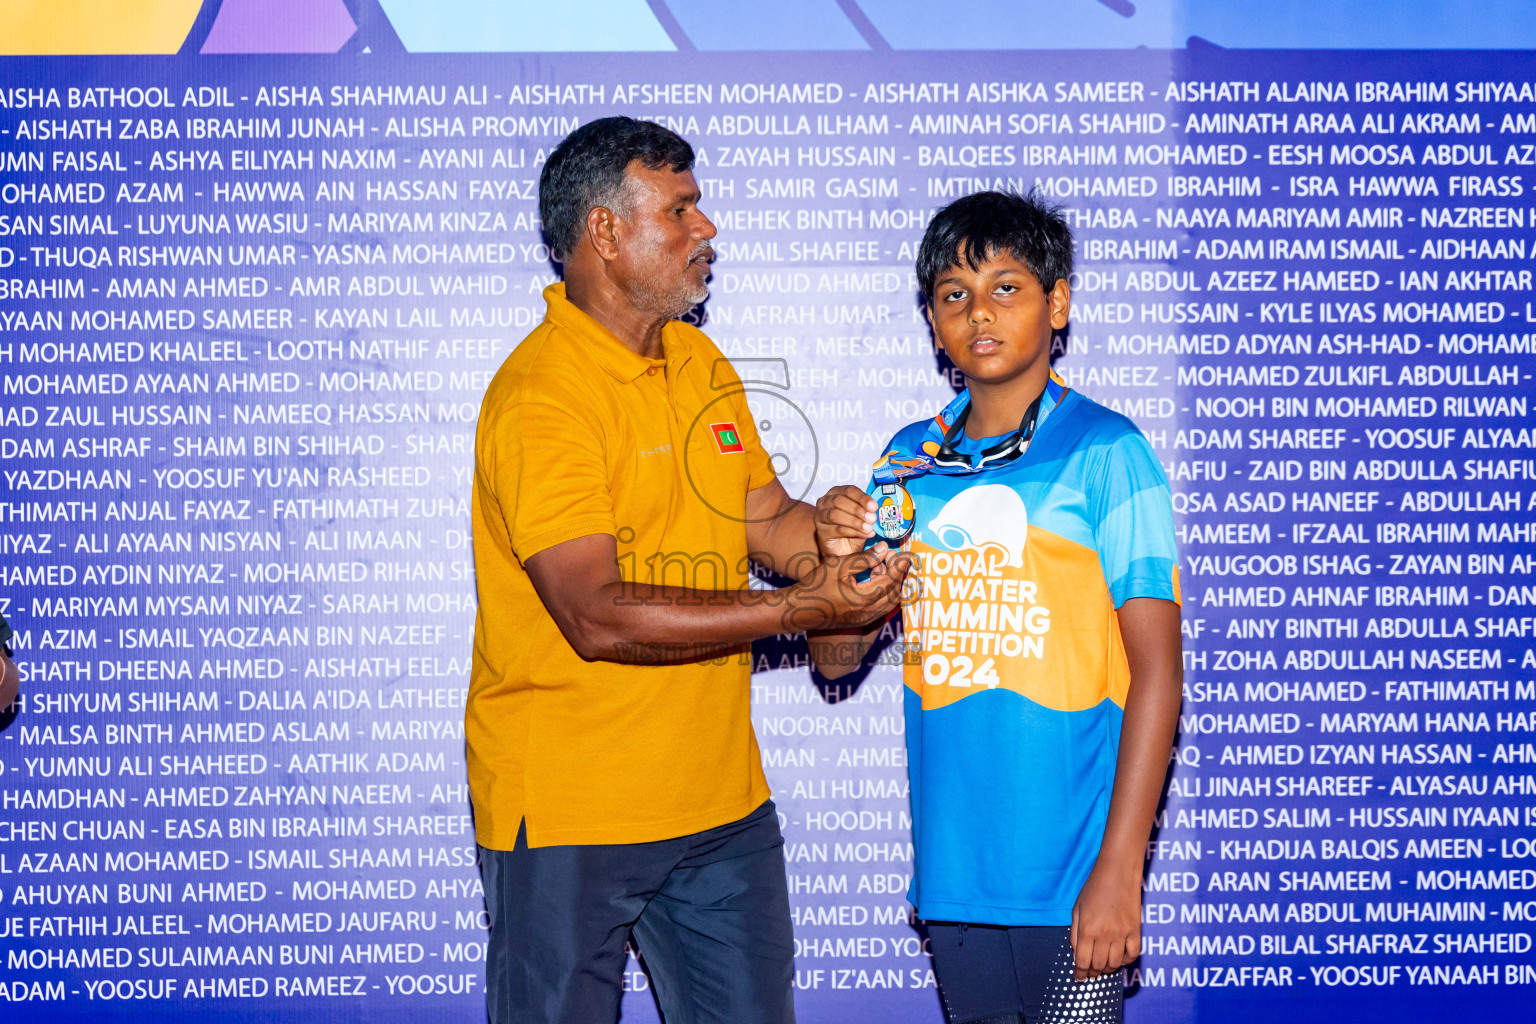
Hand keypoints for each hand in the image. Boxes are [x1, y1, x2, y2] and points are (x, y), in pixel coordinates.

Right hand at [786, 543, 910, 632]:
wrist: (799, 611)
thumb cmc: (815, 586)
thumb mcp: (838, 565)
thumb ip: (864, 558)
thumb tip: (885, 549)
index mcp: (864, 597)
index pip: (891, 580)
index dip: (901, 566)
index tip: (908, 554)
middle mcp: (868, 612)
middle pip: (895, 593)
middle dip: (901, 576)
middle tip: (900, 560)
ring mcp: (865, 619)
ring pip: (890, 603)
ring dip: (894, 586)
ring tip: (889, 568)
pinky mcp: (860, 622)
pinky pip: (882, 608)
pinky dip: (885, 595)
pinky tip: (878, 581)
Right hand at [814, 485, 875, 557]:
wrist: (843, 549)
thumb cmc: (852, 528)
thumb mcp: (862, 517)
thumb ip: (867, 511)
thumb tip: (875, 510)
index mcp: (836, 493)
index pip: (848, 490)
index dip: (862, 497)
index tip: (874, 506)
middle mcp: (825, 502)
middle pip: (839, 501)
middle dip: (858, 509)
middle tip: (872, 518)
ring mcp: (820, 517)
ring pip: (835, 515)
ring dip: (854, 521)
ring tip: (869, 528)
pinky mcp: (821, 532)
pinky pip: (837, 529)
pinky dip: (853, 531)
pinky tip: (864, 534)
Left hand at [1070, 862, 1141, 980]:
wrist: (1117, 872)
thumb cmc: (1094, 888)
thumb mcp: (1077, 909)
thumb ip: (1075, 933)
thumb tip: (1077, 954)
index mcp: (1087, 929)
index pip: (1082, 961)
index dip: (1080, 973)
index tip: (1079, 978)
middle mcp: (1104, 934)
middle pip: (1099, 965)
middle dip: (1093, 972)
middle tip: (1091, 973)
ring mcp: (1122, 933)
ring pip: (1115, 964)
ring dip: (1107, 969)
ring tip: (1103, 967)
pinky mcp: (1136, 930)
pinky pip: (1132, 955)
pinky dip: (1125, 961)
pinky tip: (1119, 958)